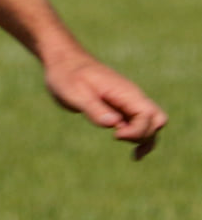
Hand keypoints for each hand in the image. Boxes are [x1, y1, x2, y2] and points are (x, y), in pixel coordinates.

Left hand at [44, 52, 166, 159]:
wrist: (64, 63)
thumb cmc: (68, 76)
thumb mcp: (75, 93)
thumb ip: (95, 109)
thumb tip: (114, 124)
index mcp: (125, 92)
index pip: (148, 115)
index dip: (137, 130)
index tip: (115, 134)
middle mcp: (131, 97)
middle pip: (157, 119)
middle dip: (145, 135)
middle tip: (119, 137)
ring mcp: (127, 102)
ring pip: (151, 124)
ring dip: (145, 139)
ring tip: (136, 156)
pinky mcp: (119, 108)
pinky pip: (138, 124)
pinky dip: (139, 138)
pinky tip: (135, 154)